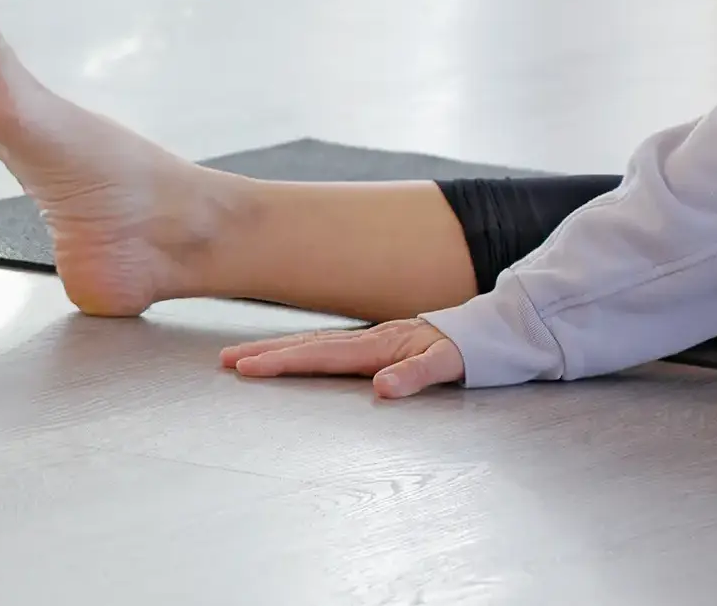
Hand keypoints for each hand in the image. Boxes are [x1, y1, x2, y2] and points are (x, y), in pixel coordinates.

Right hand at [220, 318, 463, 398]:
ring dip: (277, 349)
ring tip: (241, 355)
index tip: (247, 367)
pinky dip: (302, 348)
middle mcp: (370, 339)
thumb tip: (382, 387)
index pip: (322, 355)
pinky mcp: (376, 344)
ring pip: (315, 342)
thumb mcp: (452, 363)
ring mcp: (372, 340)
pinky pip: (329, 346)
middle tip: (225, 360)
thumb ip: (418, 374)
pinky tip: (289, 353)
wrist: (490, 329)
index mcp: (380, 346)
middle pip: (308, 345)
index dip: (283, 361)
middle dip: (265, 353)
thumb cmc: (472, 348)